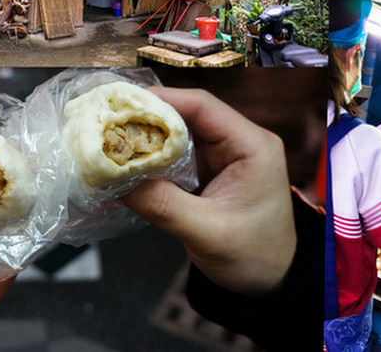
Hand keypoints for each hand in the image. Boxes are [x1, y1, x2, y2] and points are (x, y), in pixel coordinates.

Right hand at [124, 88, 295, 297]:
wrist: (272, 280)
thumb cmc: (253, 256)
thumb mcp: (206, 232)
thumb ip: (161, 204)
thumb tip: (115, 180)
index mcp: (253, 146)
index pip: (204, 106)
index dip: (163, 100)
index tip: (123, 105)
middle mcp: (242, 141)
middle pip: (190, 115)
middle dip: (149, 119)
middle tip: (108, 124)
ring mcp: (227, 155)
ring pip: (182, 133)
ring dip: (150, 139)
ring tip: (112, 141)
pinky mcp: (214, 170)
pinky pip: (181, 154)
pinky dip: (156, 158)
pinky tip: (130, 163)